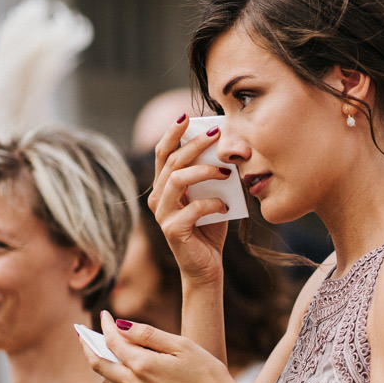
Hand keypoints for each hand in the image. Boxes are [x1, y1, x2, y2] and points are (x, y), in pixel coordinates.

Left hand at [87, 312, 246, 382]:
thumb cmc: (208, 375)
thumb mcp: (182, 346)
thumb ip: (148, 335)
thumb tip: (121, 325)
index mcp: (143, 365)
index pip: (112, 341)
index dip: (105, 325)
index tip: (105, 315)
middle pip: (98, 365)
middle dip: (89, 347)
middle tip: (84, 335)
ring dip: (104, 367)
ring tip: (106, 354)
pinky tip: (129, 375)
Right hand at [150, 116, 230, 283]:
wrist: (207, 267)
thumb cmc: (210, 229)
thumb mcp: (212, 195)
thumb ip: (212, 176)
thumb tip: (225, 148)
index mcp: (164, 187)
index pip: (163, 153)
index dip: (172, 133)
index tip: (186, 115)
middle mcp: (158, 198)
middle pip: (171, 161)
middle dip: (194, 144)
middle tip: (216, 133)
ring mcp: (163, 215)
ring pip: (177, 180)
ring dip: (203, 171)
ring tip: (225, 171)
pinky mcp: (173, 231)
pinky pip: (192, 208)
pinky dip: (212, 203)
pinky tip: (225, 205)